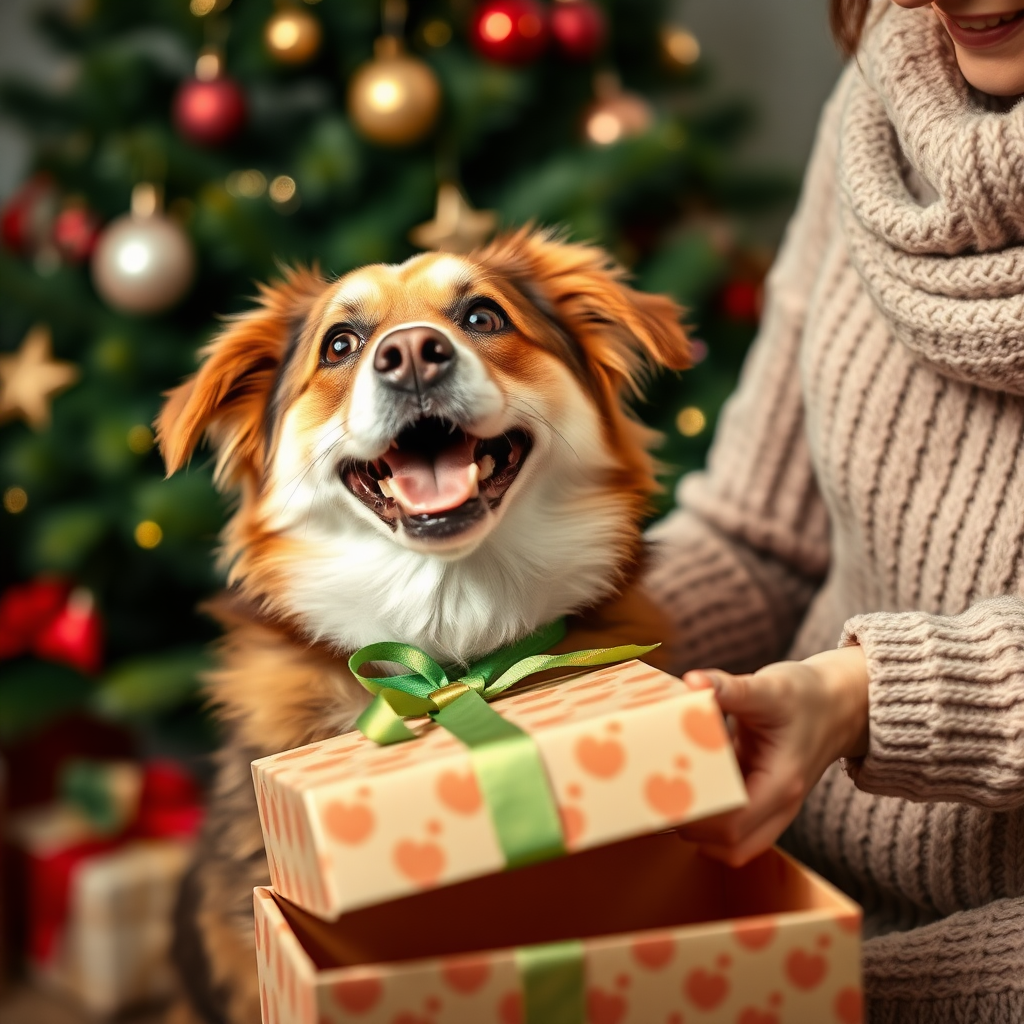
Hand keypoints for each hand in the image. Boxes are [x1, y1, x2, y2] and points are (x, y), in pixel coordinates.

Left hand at [676, 645, 868, 866]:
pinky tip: (687, 785)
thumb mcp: (769, 687)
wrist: (840, 704)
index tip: (663, 790)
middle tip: (655, 794)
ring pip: (733, 846)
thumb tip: (693, 682)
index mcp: (781, 783)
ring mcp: (773, 808)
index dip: (697, 815)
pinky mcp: (763, 801)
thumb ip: (729, 687)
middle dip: (691, 826)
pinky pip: (734, 827)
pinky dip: (709, 819)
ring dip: (699, 830)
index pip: (734, 823)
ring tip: (667, 794)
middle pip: (731, 845)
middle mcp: (780, 805)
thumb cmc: (807, 696)